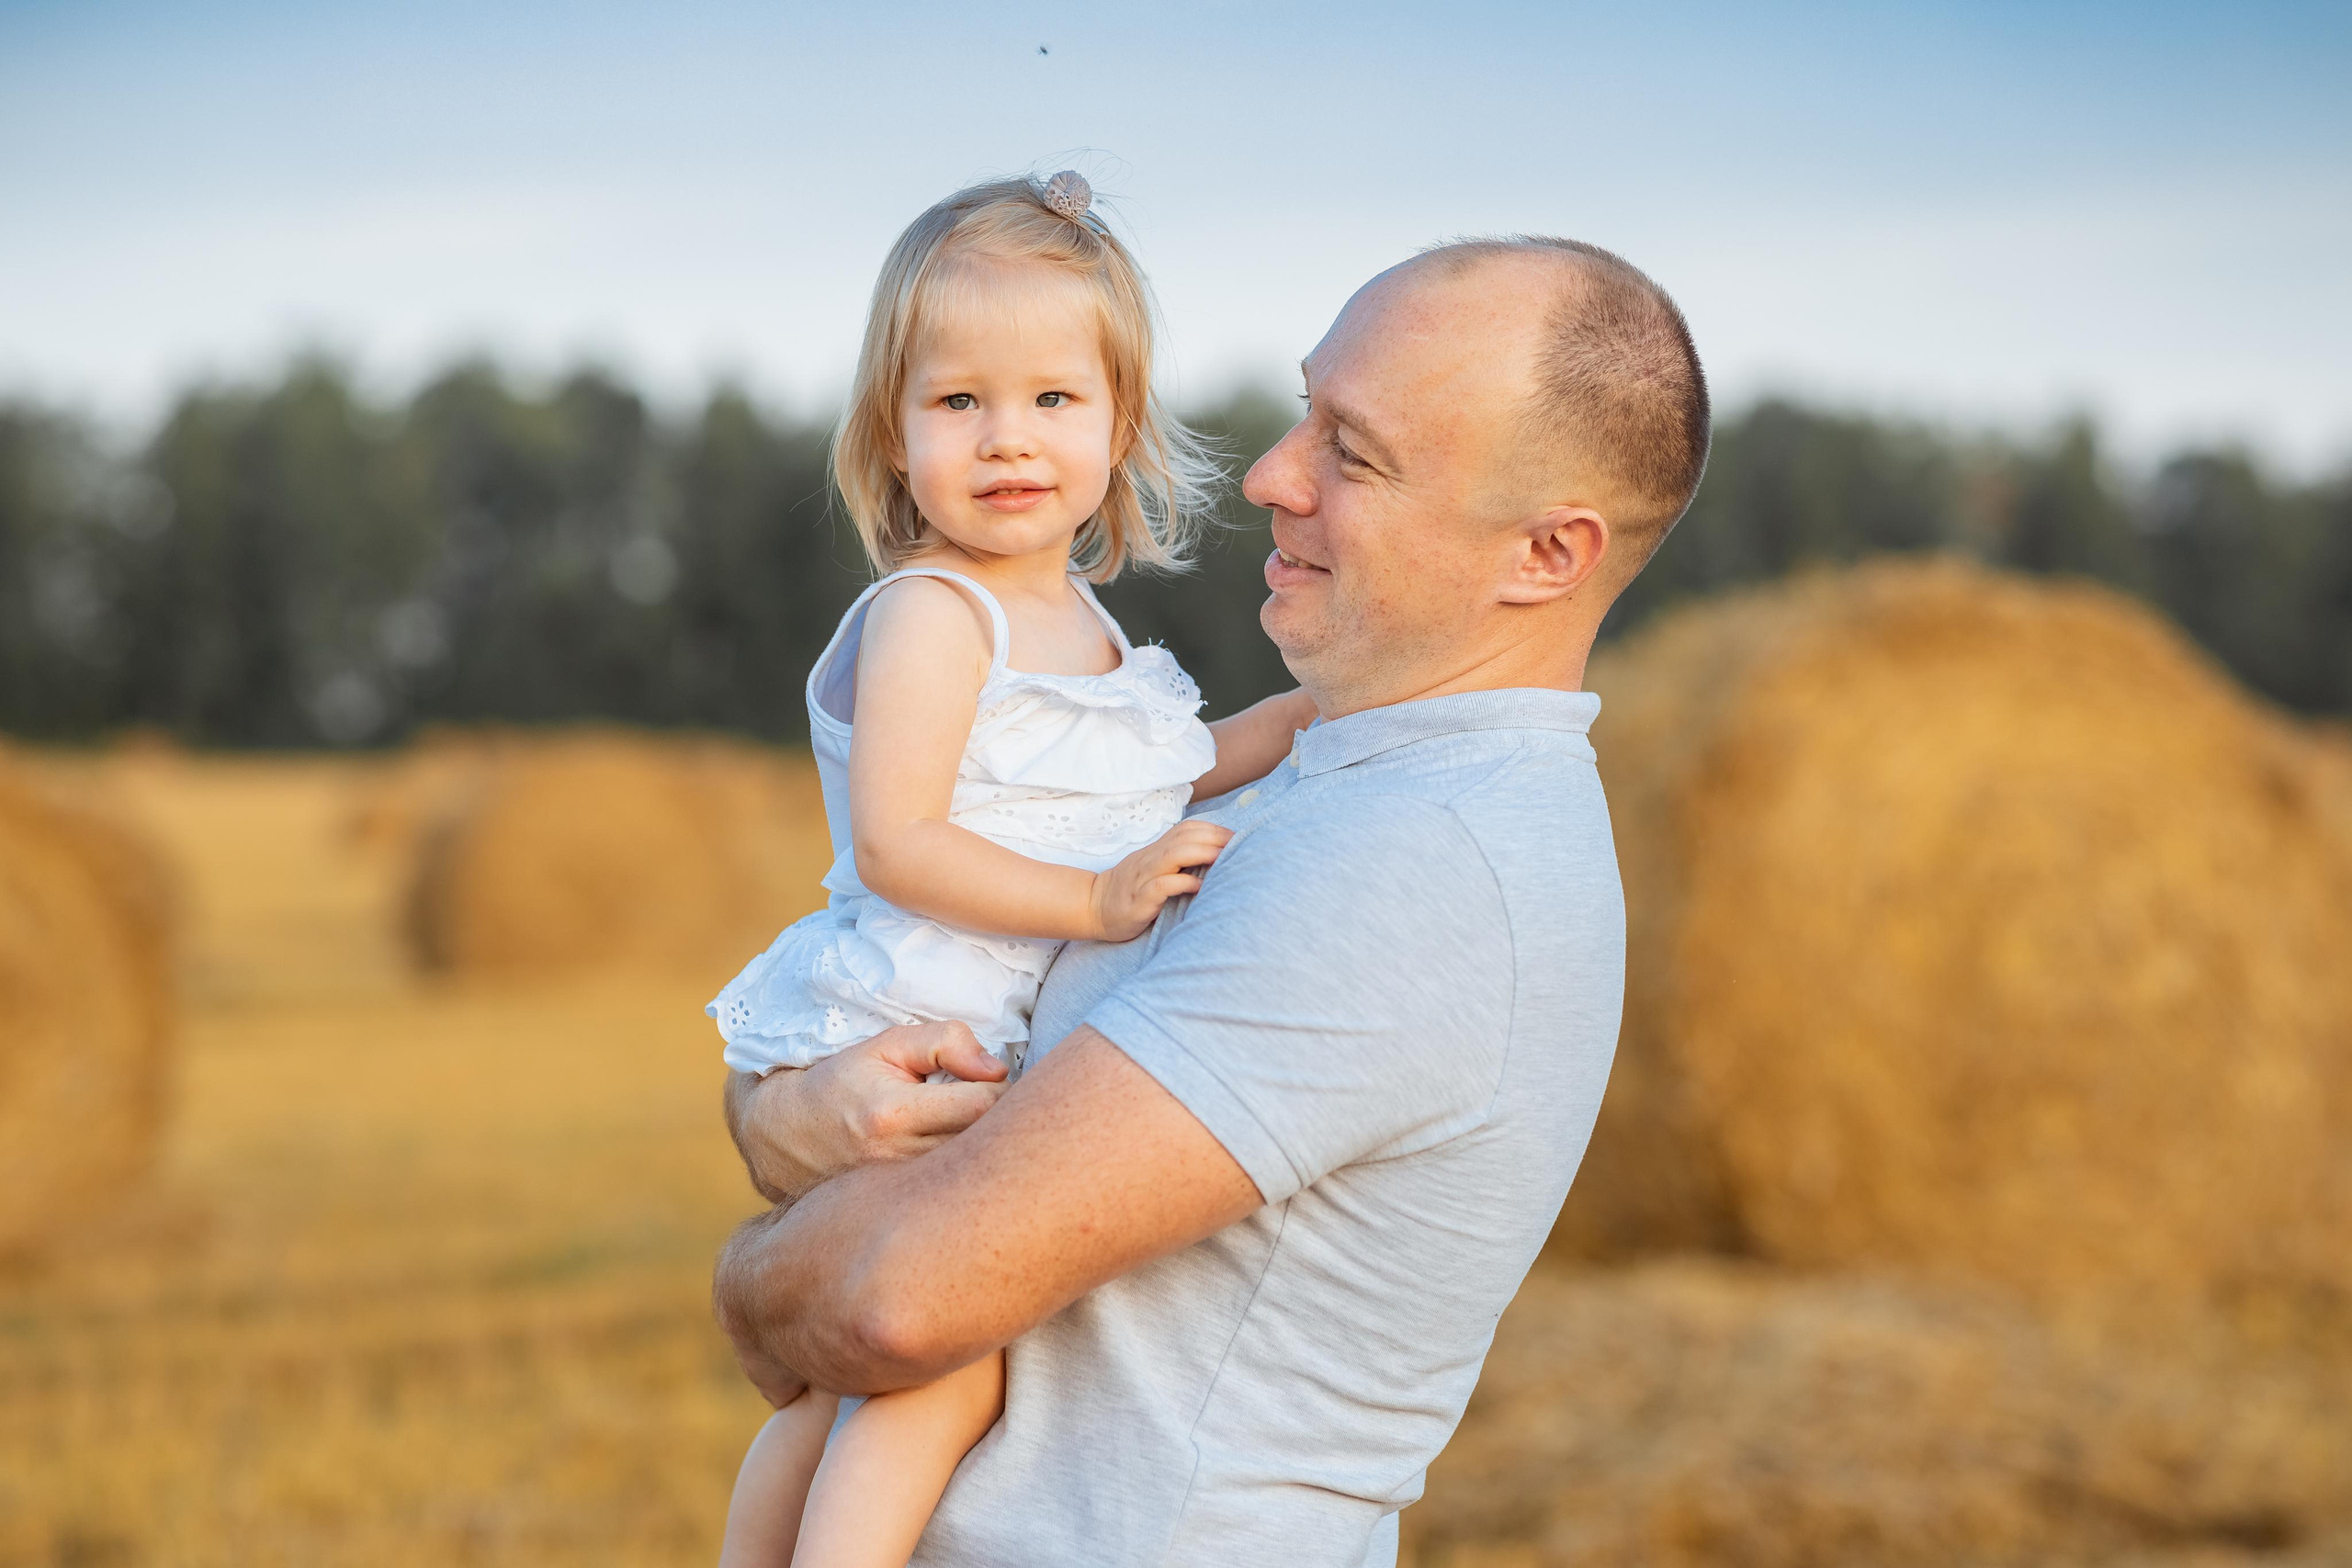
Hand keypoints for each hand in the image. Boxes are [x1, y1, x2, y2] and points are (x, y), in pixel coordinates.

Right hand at [725, 1021, 1009, 1203]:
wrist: (785, 1135)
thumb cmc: (843, 1081)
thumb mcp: (886, 1045)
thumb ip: (945, 1044)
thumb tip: (998, 1068)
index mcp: (896, 1114)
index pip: (985, 1104)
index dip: (1003, 1089)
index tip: (994, 1081)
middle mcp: (899, 1159)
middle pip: (987, 1147)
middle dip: (1003, 1124)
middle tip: (994, 1107)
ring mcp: (900, 1193)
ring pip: (975, 1177)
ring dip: (987, 1154)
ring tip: (975, 1133)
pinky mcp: (902, 1212)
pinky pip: (955, 1196)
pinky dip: (968, 1178)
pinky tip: (961, 1164)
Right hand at [1087, 820, 1233, 942]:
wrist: (1093, 907)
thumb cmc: (1131, 891)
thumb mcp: (1154, 870)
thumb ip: (1177, 862)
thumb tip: (1214, 859)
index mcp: (1157, 851)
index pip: (1187, 829)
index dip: (1213, 830)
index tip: (1236, 839)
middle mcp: (1151, 859)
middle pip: (1184, 837)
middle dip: (1214, 839)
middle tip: (1238, 847)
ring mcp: (1143, 878)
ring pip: (1173, 855)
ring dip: (1201, 854)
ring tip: (1223, 859)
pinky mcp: (1139, 899)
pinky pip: (1161, 886)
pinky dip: (1182, 883)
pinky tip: (1199, 888)